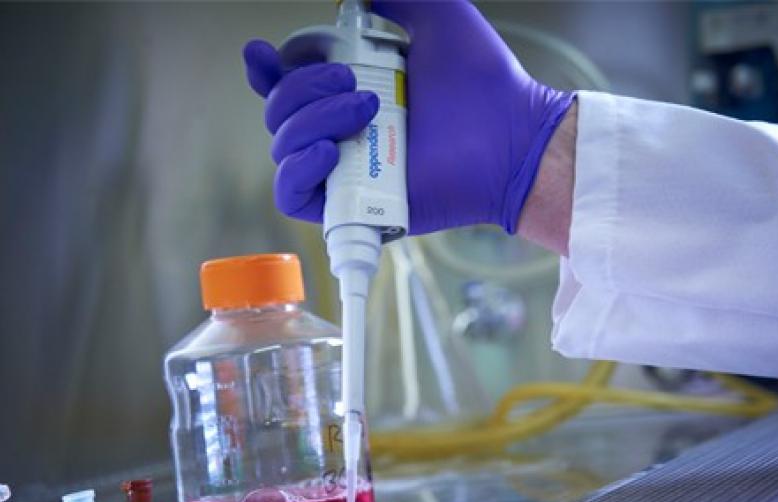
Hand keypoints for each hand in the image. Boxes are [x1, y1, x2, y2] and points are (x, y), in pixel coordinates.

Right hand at [243, 0, 573, 234]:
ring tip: (366, 108)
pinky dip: (298, 169)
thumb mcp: (437, 16)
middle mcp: (344, 129)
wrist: (510, 134)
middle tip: (354, 80)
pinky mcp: (355, 205)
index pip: (288, 83)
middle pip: (280, 111)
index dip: (267, 70)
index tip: (265, 53)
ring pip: (283, 147)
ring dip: (311, 119)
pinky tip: (330, 151)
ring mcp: (349, 168)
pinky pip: (292, 195)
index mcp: (353, 89)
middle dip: (303, 86)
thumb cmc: (483, 81)